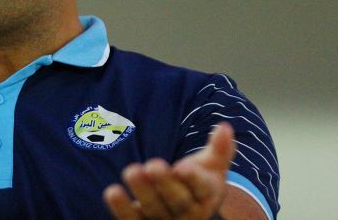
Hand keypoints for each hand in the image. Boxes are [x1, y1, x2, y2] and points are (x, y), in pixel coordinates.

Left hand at [103, 122, 234, 219]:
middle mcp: (189, 213)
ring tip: (131, 171)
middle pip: (178, 201)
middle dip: (165, 184)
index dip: (193, 179)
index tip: (183, 166)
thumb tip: (225, 127)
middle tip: (152, 165)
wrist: (188, 212)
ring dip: (143, 192)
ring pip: (154, 210)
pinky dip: (122, 208)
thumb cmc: (198, 183)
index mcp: (207, 196)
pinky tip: (112, 191)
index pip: (203, 188)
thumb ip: (220, 149)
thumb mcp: (213, 167)